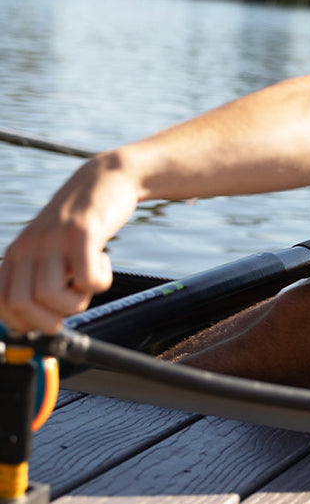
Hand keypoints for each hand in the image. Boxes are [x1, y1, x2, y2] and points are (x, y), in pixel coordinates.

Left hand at [0, 154, 138, 333]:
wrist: (106, 177)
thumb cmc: (80, 224)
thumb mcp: (49, 248)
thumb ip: (37, 278)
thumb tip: (31, 325)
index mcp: (17, 252)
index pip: (2, 303)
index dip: (25, 322)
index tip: (50, 317)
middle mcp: (30, 244)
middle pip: (20, 304)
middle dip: (50, 320)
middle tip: (73, 304)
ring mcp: (55, 237)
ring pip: (50, 296)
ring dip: (77, 302)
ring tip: (89, 280)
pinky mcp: (83, 232)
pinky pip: (87, 279)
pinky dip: (100, 283)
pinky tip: (104, 263)